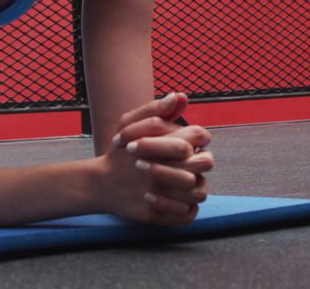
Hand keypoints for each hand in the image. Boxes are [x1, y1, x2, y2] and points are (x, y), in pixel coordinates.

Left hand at [93, 93, 213, 225]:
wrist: (106, 179)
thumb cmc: (123, 149)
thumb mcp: (130, 124)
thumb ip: (154, 110)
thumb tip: (179, 96)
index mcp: (189, 143)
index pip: (201, 136)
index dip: (174, 138)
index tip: (139, 140)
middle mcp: (194, 167)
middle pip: (203, 162)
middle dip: (169, 159)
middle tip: (136, 157)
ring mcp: (190, 191)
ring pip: (198, 190)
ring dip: (168, 180)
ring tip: (139, 172)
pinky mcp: (181, 212)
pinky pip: (187, 213)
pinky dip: (168, 205)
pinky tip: (147, 196)